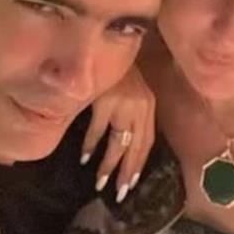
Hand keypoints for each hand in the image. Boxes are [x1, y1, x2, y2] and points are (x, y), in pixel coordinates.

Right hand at [82, 66, 155, 203]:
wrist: (110, 39)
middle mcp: (141, 108)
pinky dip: (91, 145)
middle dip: (127, 172)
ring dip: (109, 164)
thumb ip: (132, 112)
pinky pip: (99, 129)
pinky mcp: (106, 100)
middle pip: (136, 147)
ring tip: (101, 183)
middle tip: (119, 194)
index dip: (140, 164)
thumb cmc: (119, 67)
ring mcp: (124, 105)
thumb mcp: (133, 91)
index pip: (147, 142)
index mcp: (149, 106)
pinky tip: (84, 157)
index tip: (131, 183)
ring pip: (118, 143)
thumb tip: (124, 140)